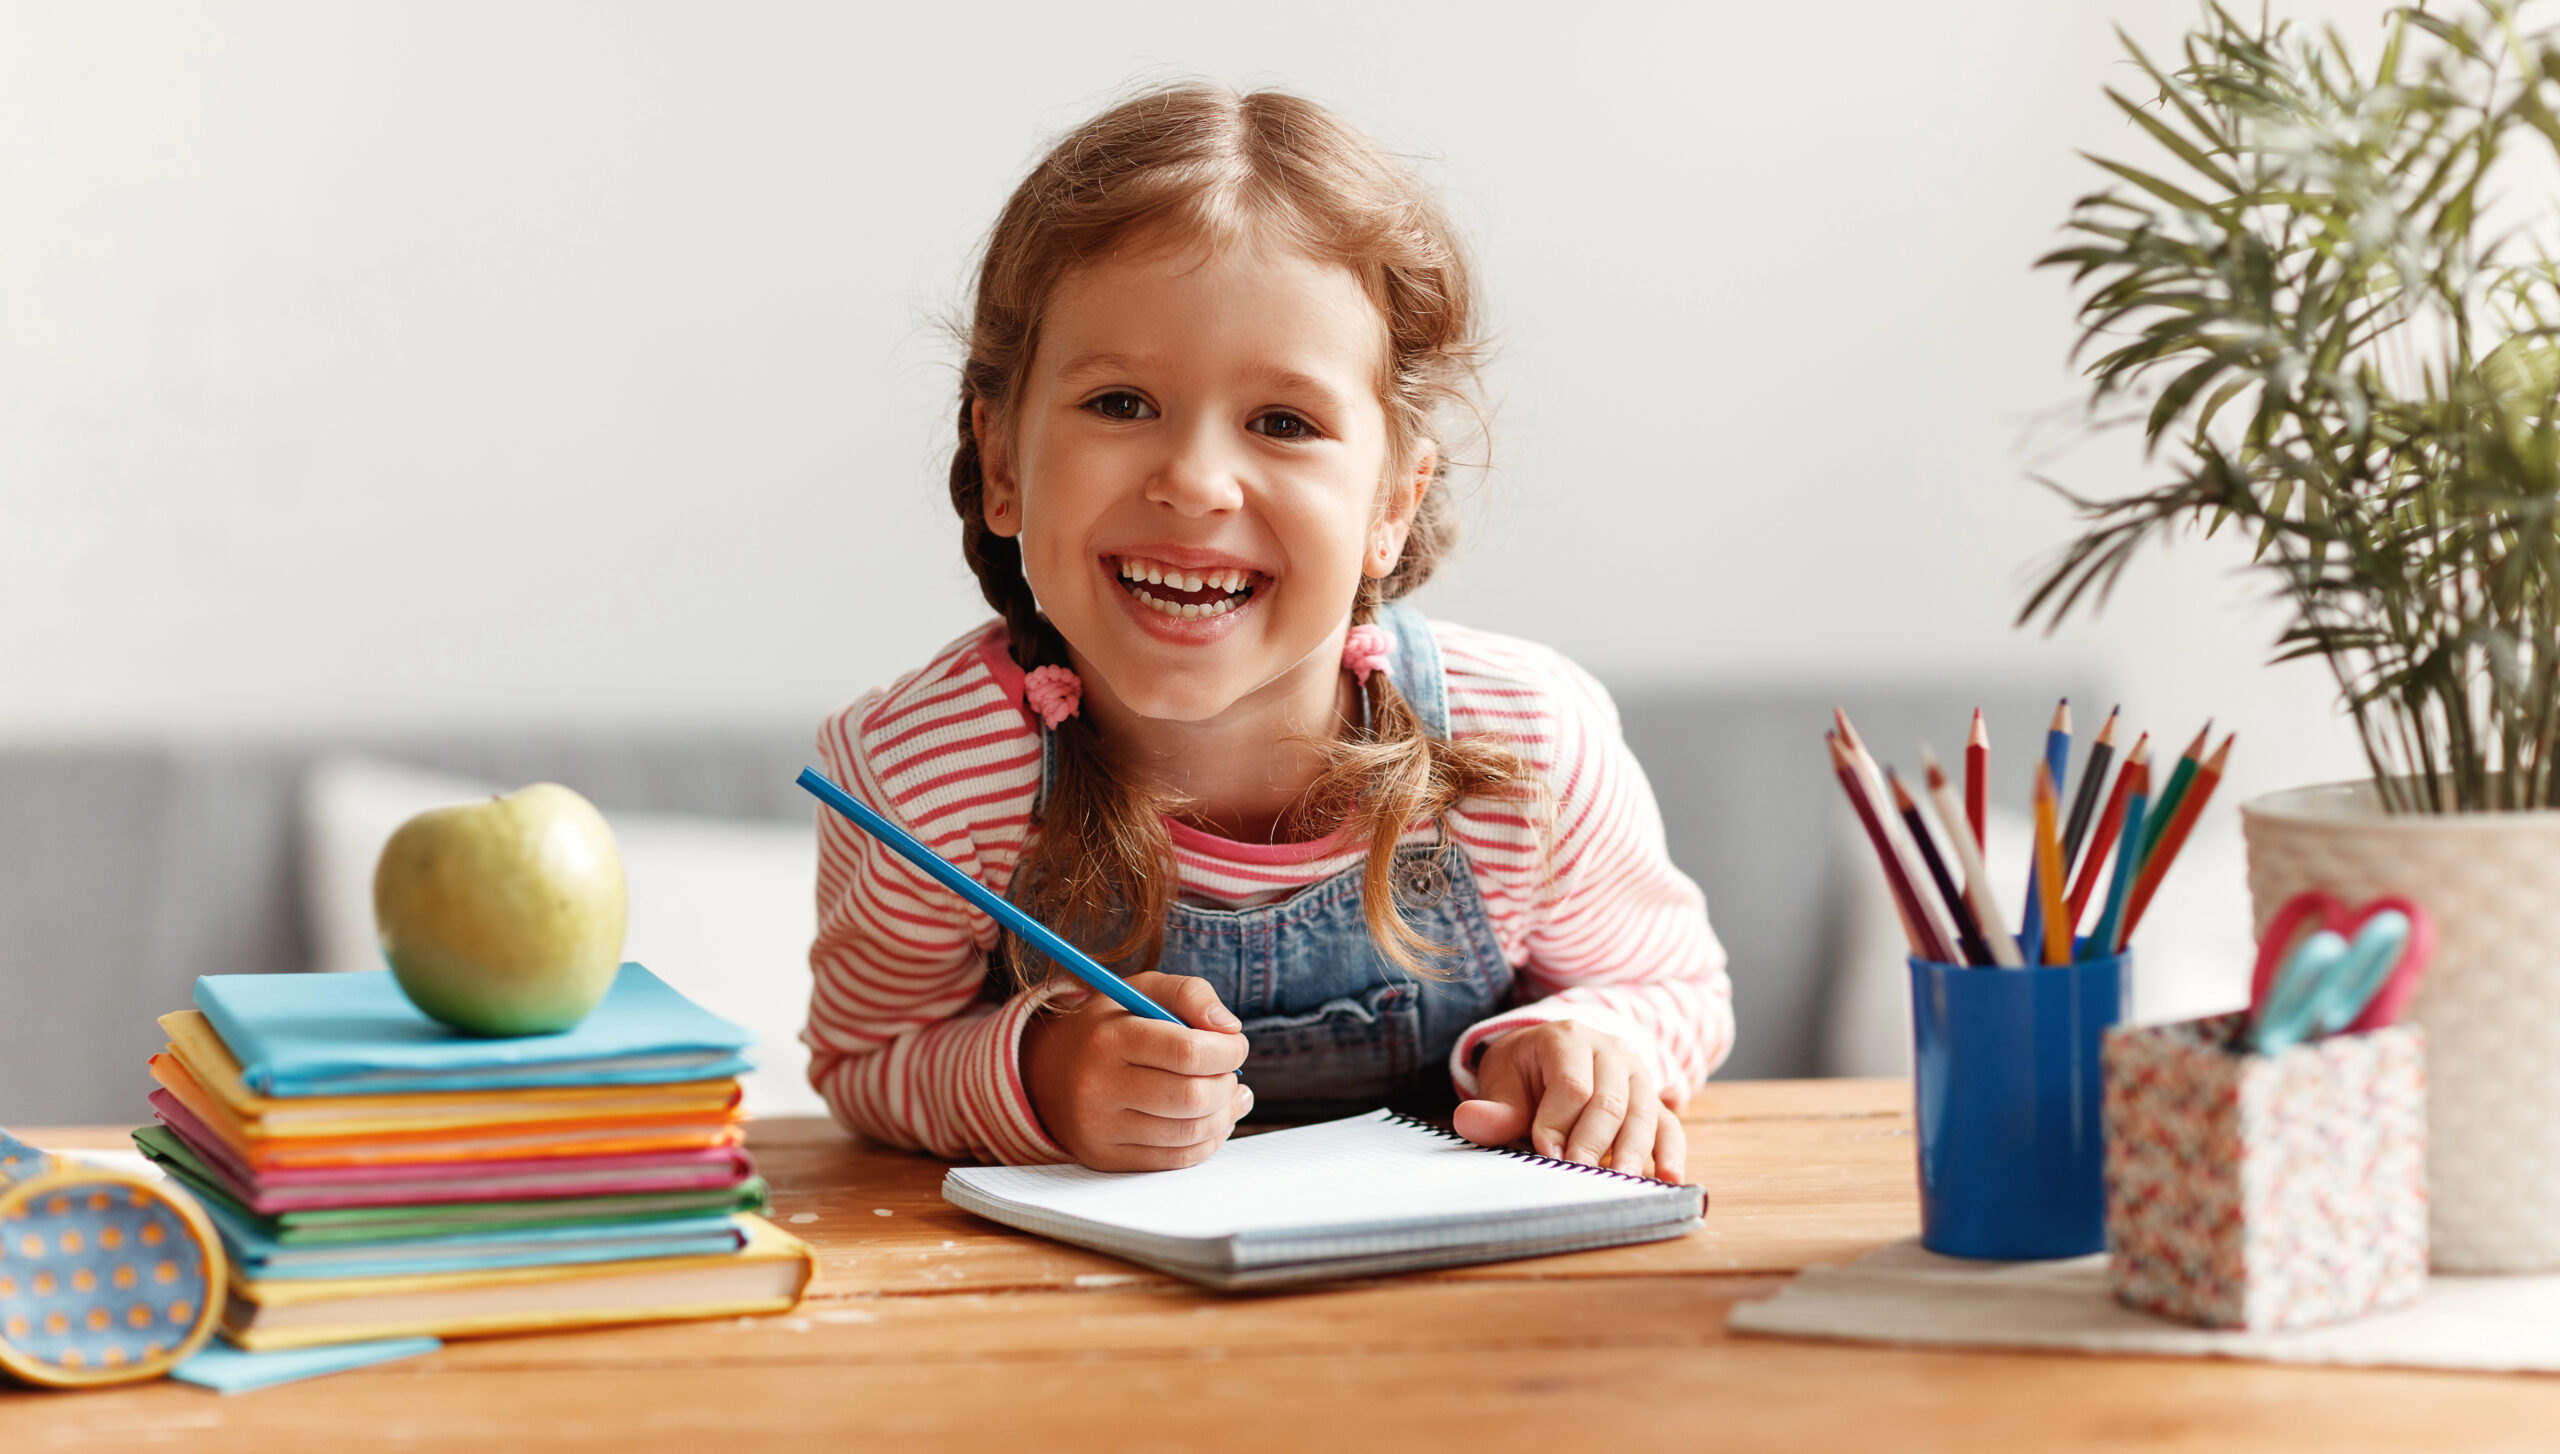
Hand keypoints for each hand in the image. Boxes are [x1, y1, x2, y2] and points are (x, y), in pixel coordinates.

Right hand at [1021, 970, 1252, 1170]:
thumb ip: (1190, 993)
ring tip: (1232, 1097)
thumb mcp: (1141, 991)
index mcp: (1108, 1038)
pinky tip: (1213, 1122)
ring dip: (1224, 1116)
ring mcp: (1099, 1128)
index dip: (1227, 1051)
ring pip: (1188, 1134)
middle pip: (1191, 1097)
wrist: (1049, 1072)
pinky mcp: (1105, 1158)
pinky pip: (1174, 1160)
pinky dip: (1207, 1142)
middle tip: (1231, 1075)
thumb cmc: (1110, 1026)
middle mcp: (1098, 1086)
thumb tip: (1230, 1028)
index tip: (1236, 1046)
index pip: (1186, 1052)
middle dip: (1227, 1086)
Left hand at [1450, 1020, 1685, 1182]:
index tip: (1546, 1154)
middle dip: (1593, 1143)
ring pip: (1642, 1114)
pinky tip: (1669, 1179)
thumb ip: (1493, 1108)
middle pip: (1610, 1102)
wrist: (1553, 1052)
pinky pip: (1669, 1125)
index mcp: (1567, 1038)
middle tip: (1578, 1177)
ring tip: (1623, 1185)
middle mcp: (1610, 1052)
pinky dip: (1670, 1153)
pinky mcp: (1654, 1101)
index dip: (1559, 1122)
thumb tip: (1469, 1121)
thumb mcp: (1502, 1080)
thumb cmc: (1525, 1071)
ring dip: (1633, 1153)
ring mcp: (1637, 1075)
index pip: (1571, 1085)